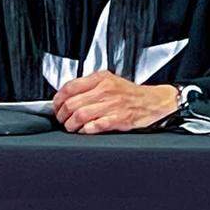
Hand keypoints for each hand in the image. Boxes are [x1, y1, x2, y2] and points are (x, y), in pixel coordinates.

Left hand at [52, 70, 177, 133]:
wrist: (153, 101)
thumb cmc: (130, 93)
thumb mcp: (108, 81)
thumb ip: (89, 85)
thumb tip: (67, 95)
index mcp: (100, 79)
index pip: (70, 87)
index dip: (58, 99)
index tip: (56, 106)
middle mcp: (105, 90)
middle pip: (72, 103)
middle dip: (62, 115)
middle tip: (62, 120)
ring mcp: (112, 105)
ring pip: (81, 115)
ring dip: (71, 124)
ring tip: (71, 127)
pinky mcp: (119, 119)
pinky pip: (95, 126)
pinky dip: (86, 130)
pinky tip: (84, 131)